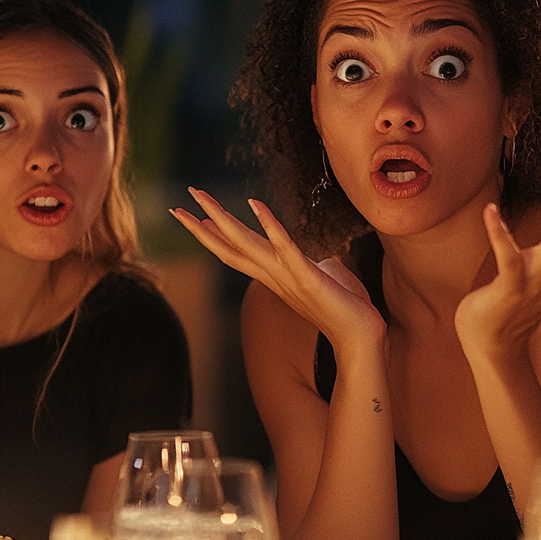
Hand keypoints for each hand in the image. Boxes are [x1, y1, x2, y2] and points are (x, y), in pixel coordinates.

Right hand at [171, 189, 384, 343]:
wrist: (362, 339)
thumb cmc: (347, 309)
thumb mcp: (330, 279)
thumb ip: (320, 265)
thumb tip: (326, 257)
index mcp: (277, 276)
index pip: (237, 253)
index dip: (213, 236)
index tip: (191, 218)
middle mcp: (275, 277)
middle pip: (231, 247)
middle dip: (203, 226)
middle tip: (178, 206)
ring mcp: (288, 278)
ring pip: (247, 246)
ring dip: (223, 221)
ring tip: (201, 199)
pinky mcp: (308, 278)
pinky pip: (286, 249)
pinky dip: (270, 227)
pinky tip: (255, 205)